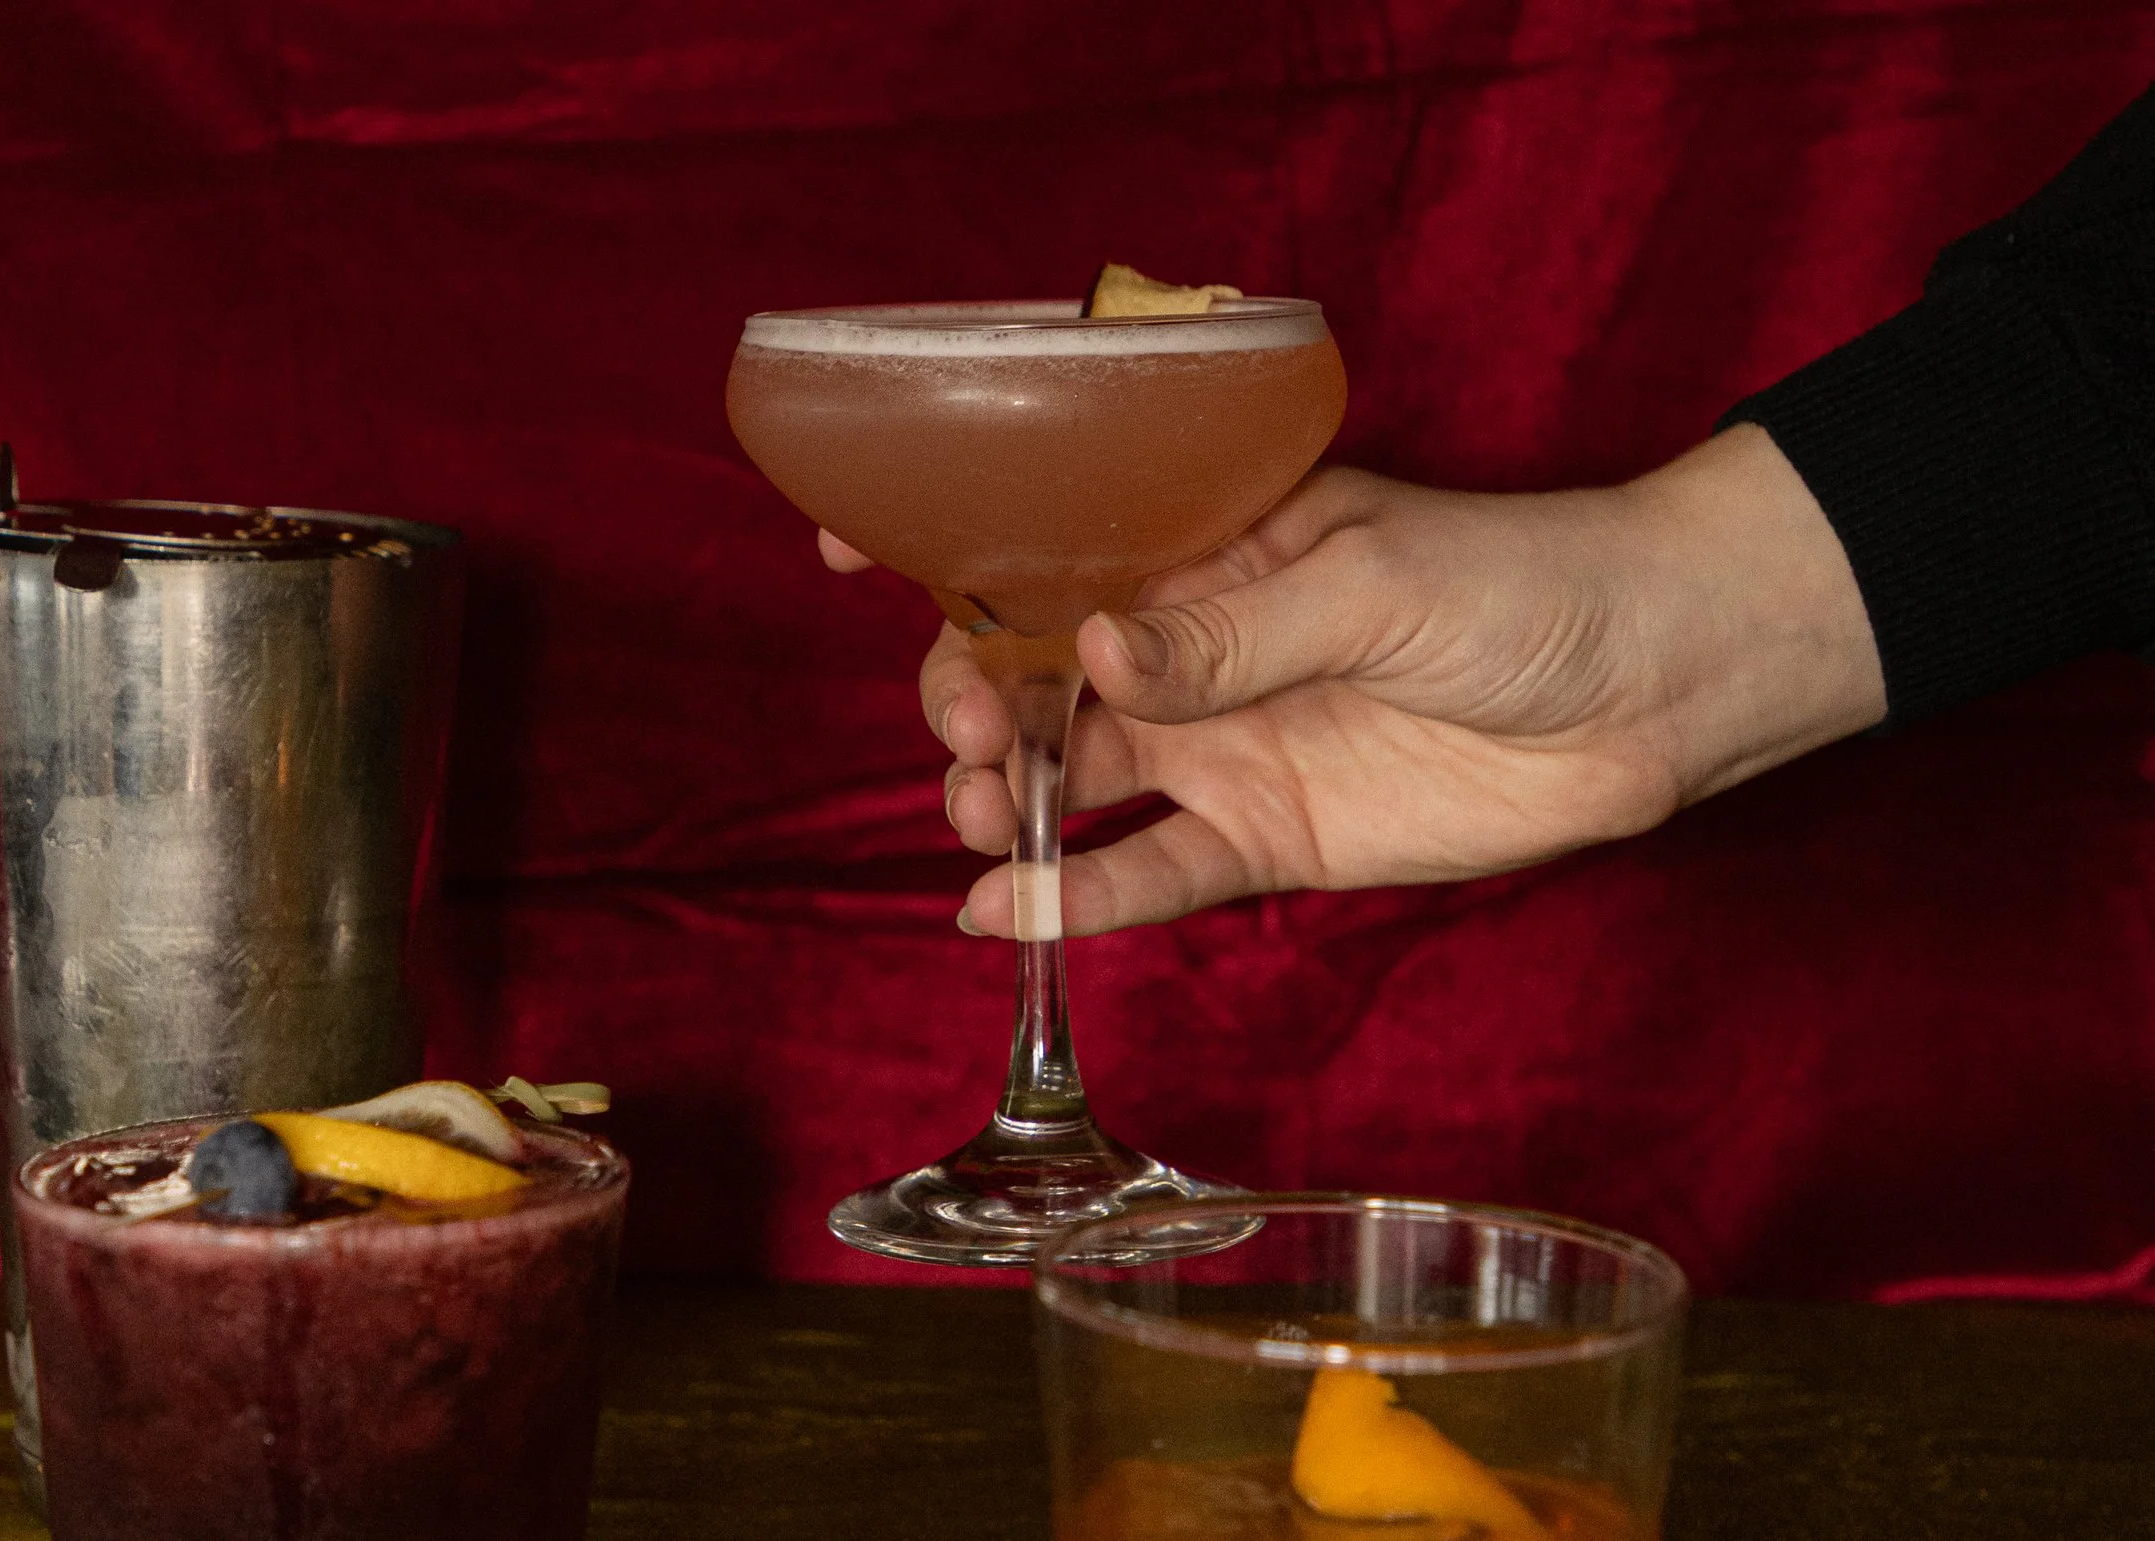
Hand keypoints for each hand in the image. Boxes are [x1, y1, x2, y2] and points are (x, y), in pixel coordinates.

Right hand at [828, 425, 1884, 935]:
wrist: (1651, 690)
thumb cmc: (1519, 584)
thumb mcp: (1368, 582)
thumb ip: (1230, 633)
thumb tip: (1092, 653)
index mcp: (1206, 542)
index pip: (1050, 536)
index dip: (945, 545)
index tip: (844, 551)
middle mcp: (1191, 644)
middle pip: (1035, 674)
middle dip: (974, 700)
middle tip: (977, 736)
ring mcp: (1220, 744)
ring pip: (1076, 778)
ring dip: (1009, 803)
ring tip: (986, 822)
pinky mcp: (1261, 838)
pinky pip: (1149, 872)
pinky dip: (1075, 898)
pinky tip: (1001, 917)